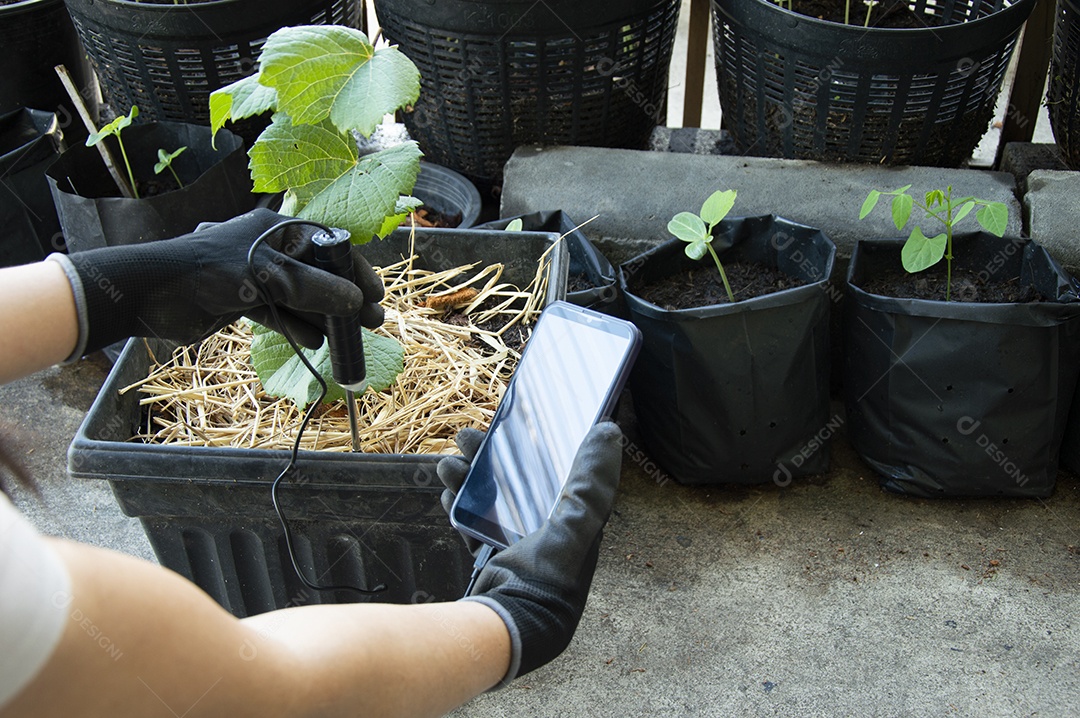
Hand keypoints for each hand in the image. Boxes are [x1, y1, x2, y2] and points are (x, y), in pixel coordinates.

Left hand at [62, 209, 384, 352]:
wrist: (154, 292)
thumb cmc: (212, 270)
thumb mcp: (271, 278)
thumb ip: (316, 290)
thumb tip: (357, 302)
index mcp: (278, 229)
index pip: (330, 248)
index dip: (355, 272)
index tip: (376, 296)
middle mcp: (269, 249)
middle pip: (318, 274)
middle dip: (344, 299)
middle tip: (371, 322)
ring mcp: (255, 275)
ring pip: (300, 296)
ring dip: (323, 317)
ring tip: (349, 338)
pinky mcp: (241, 299)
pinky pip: (278, 312)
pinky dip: (296, 326)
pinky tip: (316, 342)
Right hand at [436, 422, 622, 685]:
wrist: (510, 628)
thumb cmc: (551, 579)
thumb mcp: (578, 523)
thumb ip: (592, 481)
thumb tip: (609, 430)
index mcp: (577, 519)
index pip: (562, 468)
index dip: (543, 442)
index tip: (520, 416)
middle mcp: (550, 529)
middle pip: (520, 478)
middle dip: (492, 455)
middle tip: (467, 435)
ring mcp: (520, 543)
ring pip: (491, 495)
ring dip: (470, 476)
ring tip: (449, 460)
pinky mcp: (493, 556)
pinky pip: (474, 521)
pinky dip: (460, 504)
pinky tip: (446, 491)